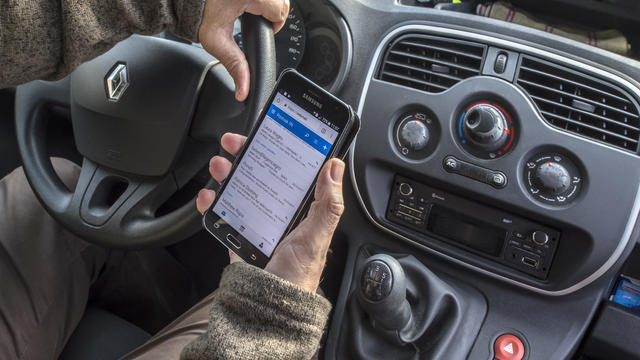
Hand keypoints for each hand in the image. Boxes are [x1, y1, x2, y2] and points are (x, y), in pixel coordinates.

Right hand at [196, 133, 344, 291]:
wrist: (269, 308)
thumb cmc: (297, 276)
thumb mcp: (316, 238)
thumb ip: (327, 204)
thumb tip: (335, 168)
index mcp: (303, 209)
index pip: (293, 170)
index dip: (281, 149)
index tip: (270, 132)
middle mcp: (280, 212)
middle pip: (263, 174)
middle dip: (246, 155)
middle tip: (234, 143)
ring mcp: (258, 223)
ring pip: (241, 189)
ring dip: (227, 173)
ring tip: (219, 166)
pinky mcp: (239, 235)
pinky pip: (225, 213)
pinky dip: (213, 202)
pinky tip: (209, 196)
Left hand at [198, 0, 289, 101]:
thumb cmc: (199, 12)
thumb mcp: (216, 41)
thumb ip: (234, 66)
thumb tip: (244, 91)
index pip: (279, 14)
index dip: (271, 25)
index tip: (256, 26)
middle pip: (282, 2)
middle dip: (271, 13)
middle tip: (251, 17)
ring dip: (269, 2)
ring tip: (249, 6)